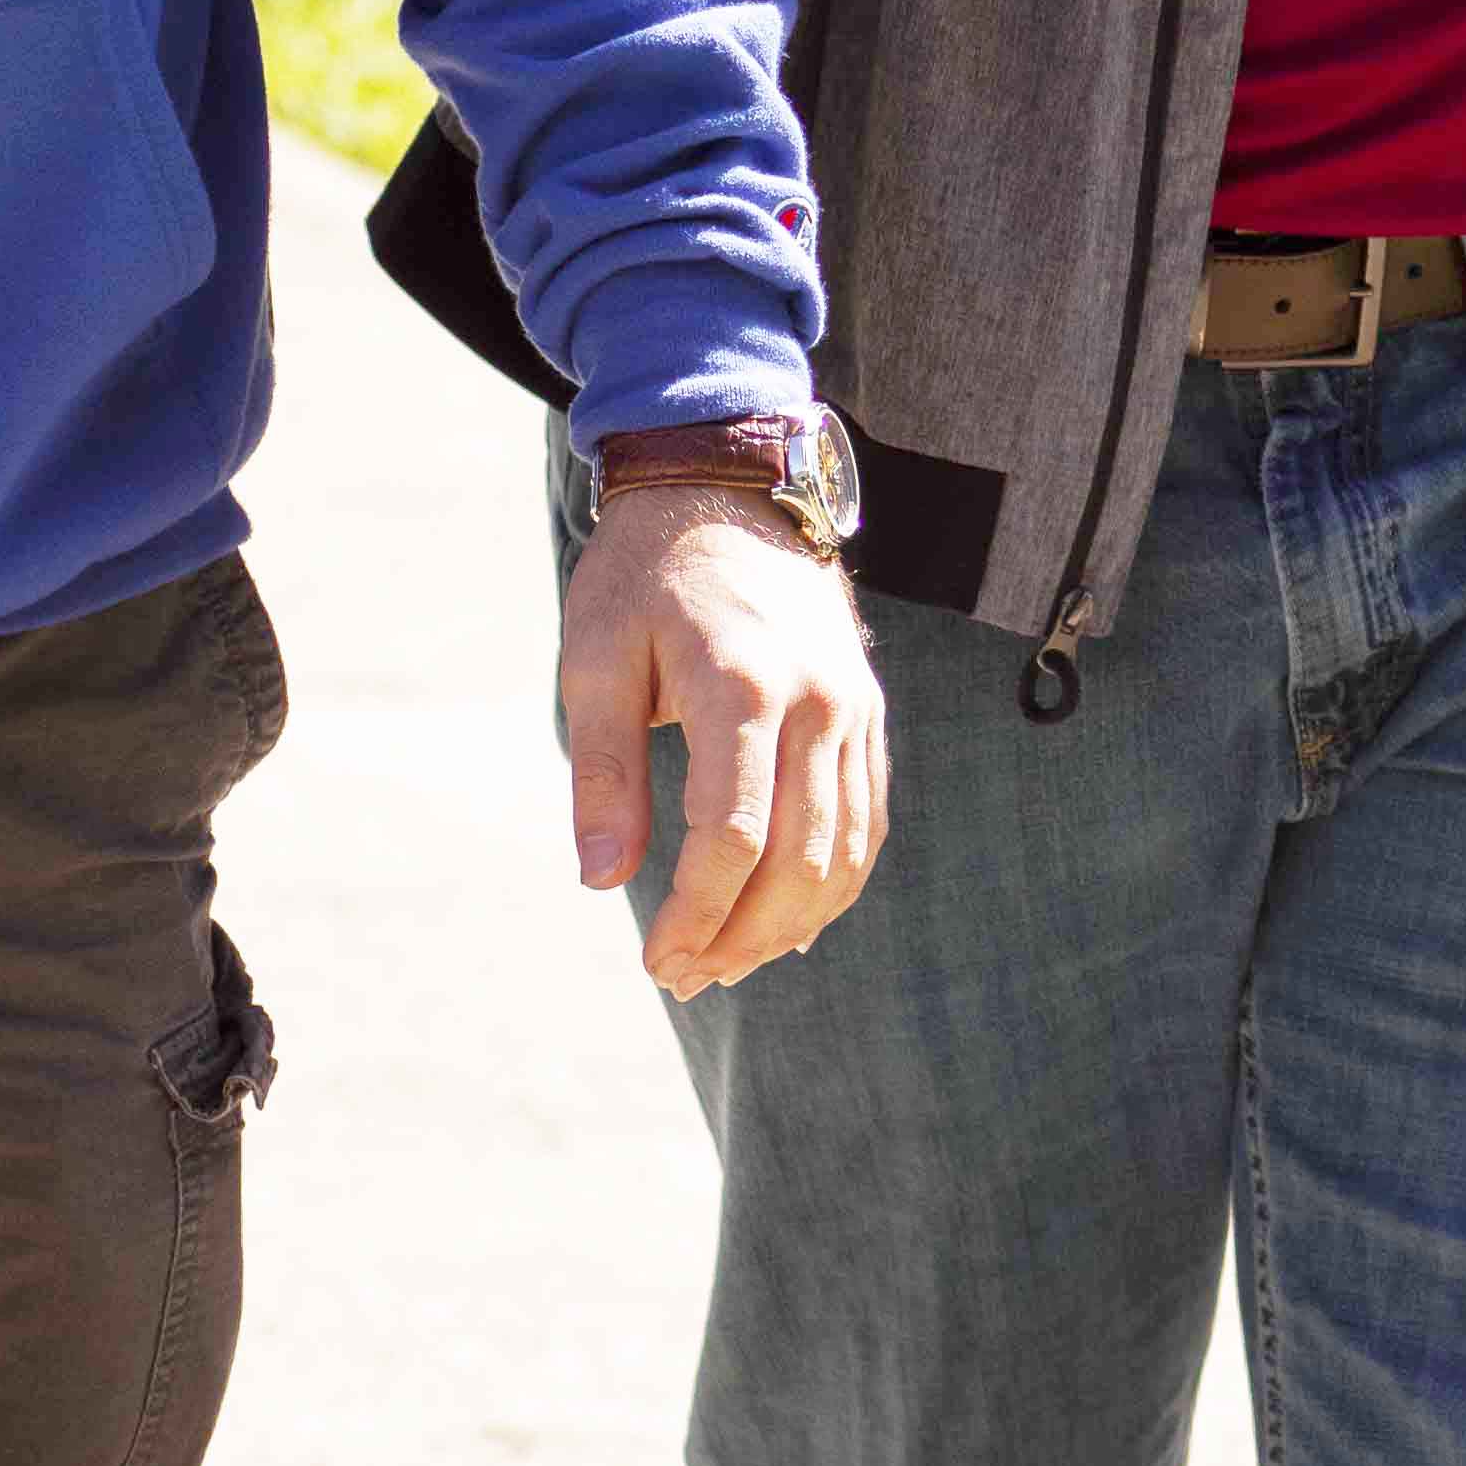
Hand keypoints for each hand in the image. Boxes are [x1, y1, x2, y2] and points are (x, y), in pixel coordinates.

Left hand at [556, 488, 891, 991]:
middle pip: (801, 858)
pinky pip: (868, 815)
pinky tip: (793, 919)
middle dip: (743, 935)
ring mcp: (854, 705)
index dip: (695, 914)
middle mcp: (818, 701)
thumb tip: (601, 880)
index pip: (735, 838)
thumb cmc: (645, 575)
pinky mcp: (868, 708)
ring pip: (845, 847)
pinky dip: (839, 878)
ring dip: (793, 922)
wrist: (731, 487)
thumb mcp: (597, 659)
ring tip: (732, 963)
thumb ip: (604, 772)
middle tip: (685, 977)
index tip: (655, 960)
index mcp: (744, 687)